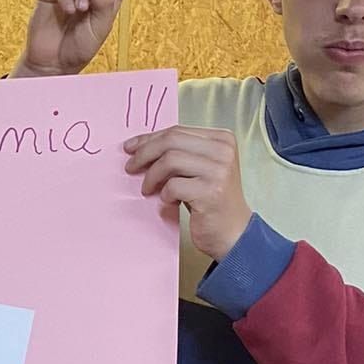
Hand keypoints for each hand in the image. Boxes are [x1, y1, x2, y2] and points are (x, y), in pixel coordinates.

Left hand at [123, 125, 251, 261]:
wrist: (233, 232)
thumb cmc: (211, 201)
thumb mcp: (198, 169)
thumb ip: (179, 153)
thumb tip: (139, 146)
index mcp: (222, 139)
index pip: (177, 131)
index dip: (149, 138)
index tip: (130, 148)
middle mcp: (223, 150)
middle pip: (171, 141)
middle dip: (144, 153)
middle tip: (130, 167)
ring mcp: (219, 170)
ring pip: (170, 160)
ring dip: (152, 176)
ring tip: (148, 189)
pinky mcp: (211, 192)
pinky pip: (173, 185)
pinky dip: (165, 194)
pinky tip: (169, 201)